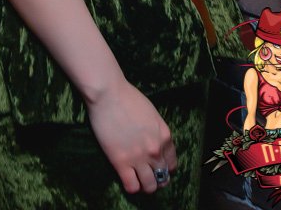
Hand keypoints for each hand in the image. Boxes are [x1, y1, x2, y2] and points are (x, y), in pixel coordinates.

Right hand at [85, 76, 176, 194]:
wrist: (108, 93)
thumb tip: (154, 142)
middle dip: (157, 179)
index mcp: (164, 135)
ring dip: (145, 185)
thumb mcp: (151, 113)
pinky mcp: (121, 162)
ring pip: (150, 186)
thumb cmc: (127, 97)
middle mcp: (155, 149)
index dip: (165, 167)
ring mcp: (139, 157)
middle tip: (148, 175)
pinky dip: (132, 187)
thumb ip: (156, 131)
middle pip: (163, 177)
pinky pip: (132, 186)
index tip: (158, 167)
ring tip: (138, 179)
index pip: (172, 163)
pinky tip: (127, 178)